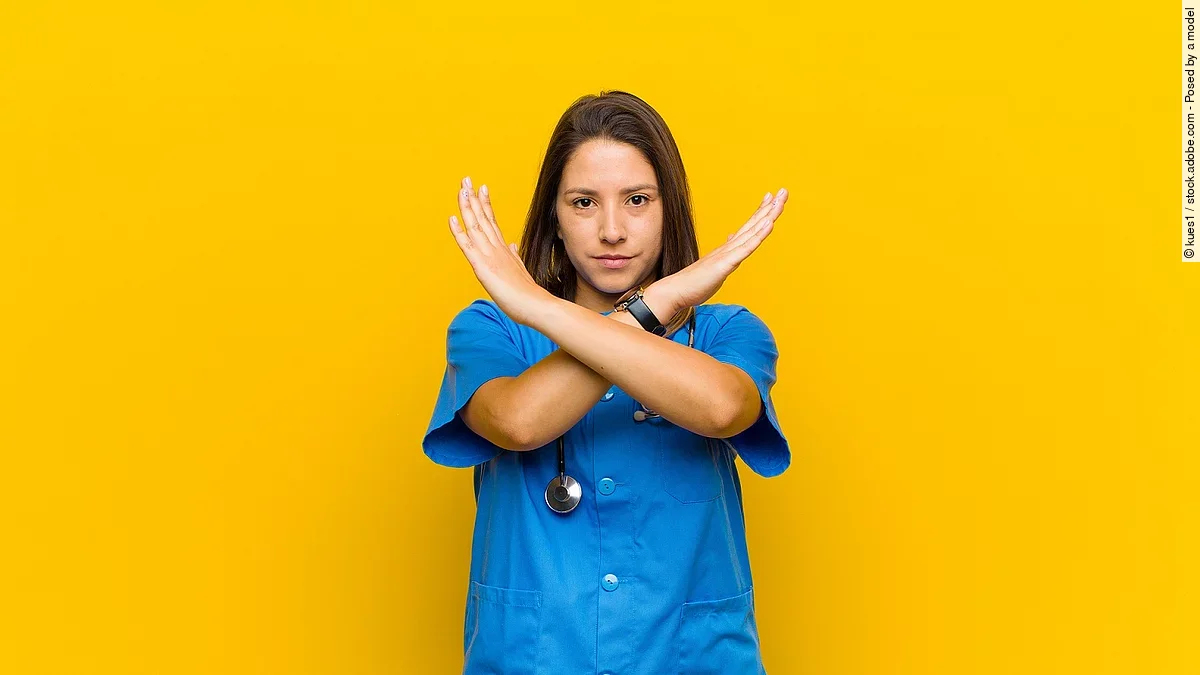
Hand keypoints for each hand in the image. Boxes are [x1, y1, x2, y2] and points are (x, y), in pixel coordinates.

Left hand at [447, 176, 550, 324]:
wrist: (537, 306)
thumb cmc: (529, 295)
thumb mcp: (520, 271)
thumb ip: (514, 257)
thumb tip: (511, 245)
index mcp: (504, 250)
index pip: (492, 222)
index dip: (485, 204)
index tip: (481, 188)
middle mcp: (497, 248)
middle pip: (483, 217)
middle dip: (474, 197)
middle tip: (466, 179)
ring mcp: (490, 256)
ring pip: (475, 226)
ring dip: (467, 206)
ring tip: (462, 188)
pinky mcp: (483, 267)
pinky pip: (467, 246)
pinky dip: (458, 231)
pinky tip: (452, 218)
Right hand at [653, 188, 788, 310]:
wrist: (674, 291)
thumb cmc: (693, 283)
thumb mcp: (715, 267)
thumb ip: (726, 254)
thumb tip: (732, 239)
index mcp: (727, 249)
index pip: (748, 227)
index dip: (760, 212)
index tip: (770, 198)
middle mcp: (728, 247)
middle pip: (753, 224)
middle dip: (770, 207)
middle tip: (784, 191)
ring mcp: (727, 254)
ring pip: (752, 231)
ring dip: (768, 215)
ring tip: (779, 199)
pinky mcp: (725, 264)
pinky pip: (746, 248)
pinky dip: (759, 235)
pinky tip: (769, 223)